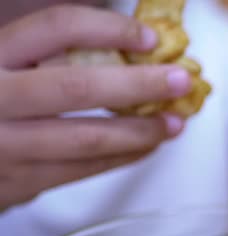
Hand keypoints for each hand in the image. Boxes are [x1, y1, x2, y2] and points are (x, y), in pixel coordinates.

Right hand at [0, 5, 192, 210]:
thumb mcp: (1, 65)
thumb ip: (41, 56)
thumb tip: (122, 51)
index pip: (55, 29)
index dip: (108, 29)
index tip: (149, 38)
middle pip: (78, 86)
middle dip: (139, 84)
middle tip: (181, 81)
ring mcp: (4, 146)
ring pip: (86, 138)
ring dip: (139, 131)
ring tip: (174, 123)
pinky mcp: (16, 184)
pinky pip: (81, 170)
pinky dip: (120, 158)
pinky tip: (146, 147)